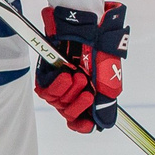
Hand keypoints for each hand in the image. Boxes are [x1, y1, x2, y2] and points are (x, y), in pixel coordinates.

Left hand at [36, 2, 126, 132]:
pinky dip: (57, 86)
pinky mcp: (47, 75)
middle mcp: (74, 90)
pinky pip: (46, 91)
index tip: (86, 125)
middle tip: (88, 93)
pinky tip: (66, 75)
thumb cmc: (100, 51)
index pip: (82, 118)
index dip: (82, 125)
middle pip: (69, 113)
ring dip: (70, 92)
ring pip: (58, 103)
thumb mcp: (108, 80)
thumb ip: (105, 104)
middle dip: (78, 105)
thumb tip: (104, 124)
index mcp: (91, 93)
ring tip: (79, 75)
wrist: (86, 30)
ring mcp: (60, 83)